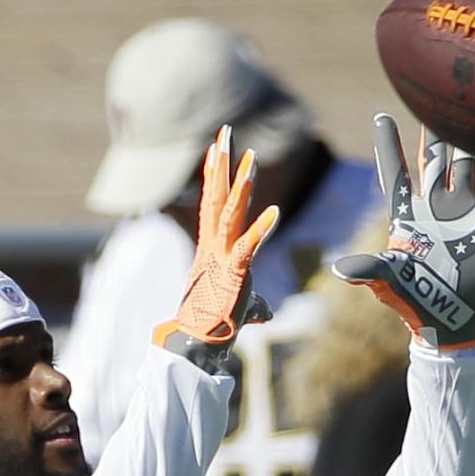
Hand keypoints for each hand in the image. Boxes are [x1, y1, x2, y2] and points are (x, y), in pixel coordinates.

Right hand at [151, 126, 282, 356]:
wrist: (198, 343)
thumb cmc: (215, 325)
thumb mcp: (241, 308)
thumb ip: (254, 303)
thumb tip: (262, 313)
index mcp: (212, 248)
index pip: (212, 204)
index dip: (215, 175)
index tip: (215, 149)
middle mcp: (214, 246)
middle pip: (217, 196)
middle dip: (222, 163)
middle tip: (225, 132)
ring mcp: (222, 257)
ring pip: (230, 212)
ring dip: (240, 184)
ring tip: (250, 156)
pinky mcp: (233, 272)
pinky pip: (248, 246)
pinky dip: (261, 228)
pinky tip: (275, 211)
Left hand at [332, 113, 474, 348]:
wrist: (450, 317)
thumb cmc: (415, 301)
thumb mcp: (390, 283)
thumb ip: (370, 270)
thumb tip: (340, 269)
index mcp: (407, 217)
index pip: (396, 175)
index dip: (389, 148)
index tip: (383, 118)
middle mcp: (433, 209)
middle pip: (432, 163)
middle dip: (432, 135)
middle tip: (433, 100)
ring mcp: (460, 214)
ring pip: (463, 169)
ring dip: (466, 145)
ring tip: (469, 114)